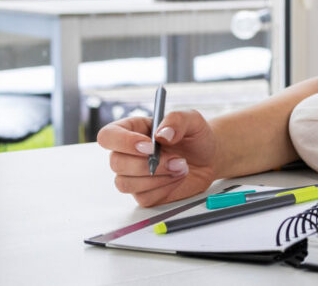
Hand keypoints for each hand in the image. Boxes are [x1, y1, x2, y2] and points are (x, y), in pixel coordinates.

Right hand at [96, 109, 218, 207]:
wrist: (209, 158)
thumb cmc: (196, 136)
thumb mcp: (192, 119)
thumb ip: (177, 120)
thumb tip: (161, 134)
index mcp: (132, 130)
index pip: (108, 136)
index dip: (123, 142)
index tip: (149, 146)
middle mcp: (128, 153)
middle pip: (116, 162)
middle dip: (147, 164)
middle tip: (176, 159)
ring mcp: (134, 175)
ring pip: (126, 183)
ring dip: (156, 178)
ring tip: (181, 167)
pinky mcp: (144, 193)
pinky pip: (143, 197)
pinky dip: (164, 189)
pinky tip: (177, 178)